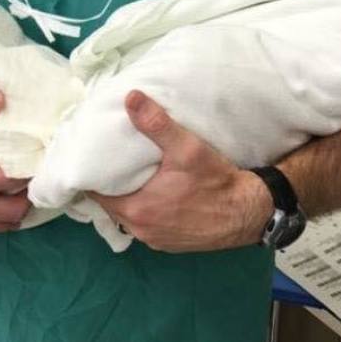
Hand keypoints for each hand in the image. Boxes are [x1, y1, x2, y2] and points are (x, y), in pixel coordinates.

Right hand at [0, 92, 30, 231]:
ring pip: (4, 225)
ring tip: (20, 186)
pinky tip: (0, 197)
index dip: (31, 168)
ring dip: (16, 207)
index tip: (40, 153)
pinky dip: (0, 216)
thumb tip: (0, 100)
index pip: (14, 180)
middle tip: (33, 171)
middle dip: (29, 193)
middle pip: (16, 211)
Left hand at [89, 92, 272, 251]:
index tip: (91, 152)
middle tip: (108, 155)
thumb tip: (130, 98)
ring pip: (127, 215)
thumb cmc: (215, 181)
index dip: (91, 172)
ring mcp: (155, 240)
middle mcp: (140, 230)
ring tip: (126, 169)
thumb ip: (156, 124)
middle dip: (107, 181)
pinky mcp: (169, 244)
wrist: (249, 213)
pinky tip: (150, 190)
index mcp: (136, 210)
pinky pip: (145, 223)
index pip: (95, 191)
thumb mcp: (186, 148)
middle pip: (110, 203)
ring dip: (125, 196)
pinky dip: (143, 208)